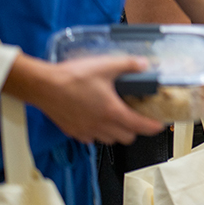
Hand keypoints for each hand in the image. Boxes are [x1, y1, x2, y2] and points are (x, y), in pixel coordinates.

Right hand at [22, 55, 165, 144]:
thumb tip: (144, 64)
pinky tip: (95, 119)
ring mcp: (86, 131)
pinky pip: (91, 138)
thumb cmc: (73, 77)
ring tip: (116, 117)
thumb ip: (128, 65)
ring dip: (117, 132)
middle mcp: (101, 126)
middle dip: (135, 129)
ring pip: (109, 140)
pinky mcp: (73, 132)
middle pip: (126, 137)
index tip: (160, 125)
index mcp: (112, 112)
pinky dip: (98, 132)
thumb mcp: (105, 65)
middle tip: (136, 116)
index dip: (153, 127)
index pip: (140, 126)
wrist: (43, 86)